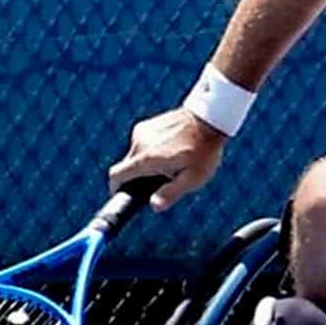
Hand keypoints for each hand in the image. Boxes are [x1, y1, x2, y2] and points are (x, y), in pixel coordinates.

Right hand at [107, 109, 227, 211]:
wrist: (210, 117)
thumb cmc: (204, 151)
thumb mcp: (193, 178)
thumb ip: (171, 193)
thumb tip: (153, 206)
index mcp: (146, 159)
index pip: (116, 175)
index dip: (115, 189)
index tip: (123, 195)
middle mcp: (139, 143)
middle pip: (127, 167)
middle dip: (139, 177)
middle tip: (163, 181)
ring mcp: (143, 130)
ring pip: (136, 155)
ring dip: (147, 163)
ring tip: (173, 163)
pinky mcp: (148, 124)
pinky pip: (143, 143)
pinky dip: (151, 150)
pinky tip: (173, 150)